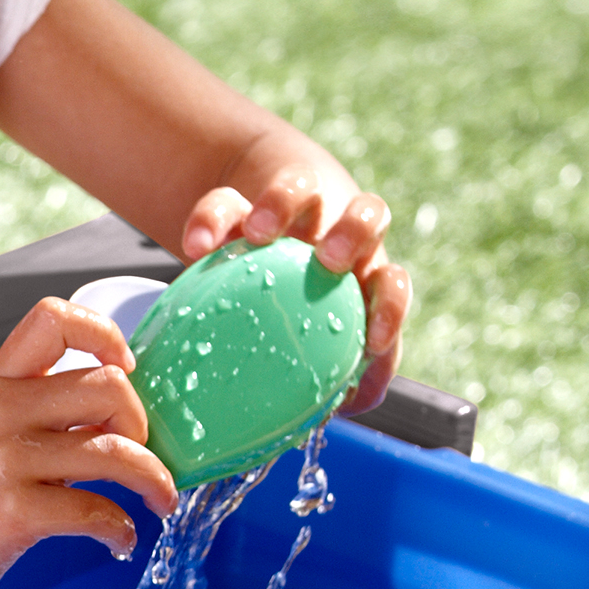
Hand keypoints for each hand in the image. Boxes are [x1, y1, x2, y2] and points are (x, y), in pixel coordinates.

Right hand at [0, 296, 180, 588]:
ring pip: (114, 451)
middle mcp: (1, 411)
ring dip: (155, 479)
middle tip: (138, 452)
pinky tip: (119, 540)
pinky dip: (122, 530)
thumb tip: (122, 414)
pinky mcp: (12, 514)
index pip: (54, 318)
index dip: (104, 333)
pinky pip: (95, 512)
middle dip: (142, 422)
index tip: (123, 368)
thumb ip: (42, 413)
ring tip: (161, 499)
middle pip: (108, 385)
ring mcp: (5, 462)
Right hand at [180, 168, 411, 409]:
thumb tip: (353, 402)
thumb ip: (341, 366)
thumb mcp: (319, 335)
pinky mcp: (240, 197)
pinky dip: (213, 220)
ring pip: (302, 185)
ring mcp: (290, 210)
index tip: (375, 340)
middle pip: (366, 214)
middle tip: (328, 260)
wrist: (248, 246)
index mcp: (361, 273)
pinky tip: (197, 247)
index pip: (391, 282)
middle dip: (354, 233)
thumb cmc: (294, 308)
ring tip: (260, 234)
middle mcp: (334, 233)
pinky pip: (226, 200)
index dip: (390, 307)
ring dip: (285, 203)